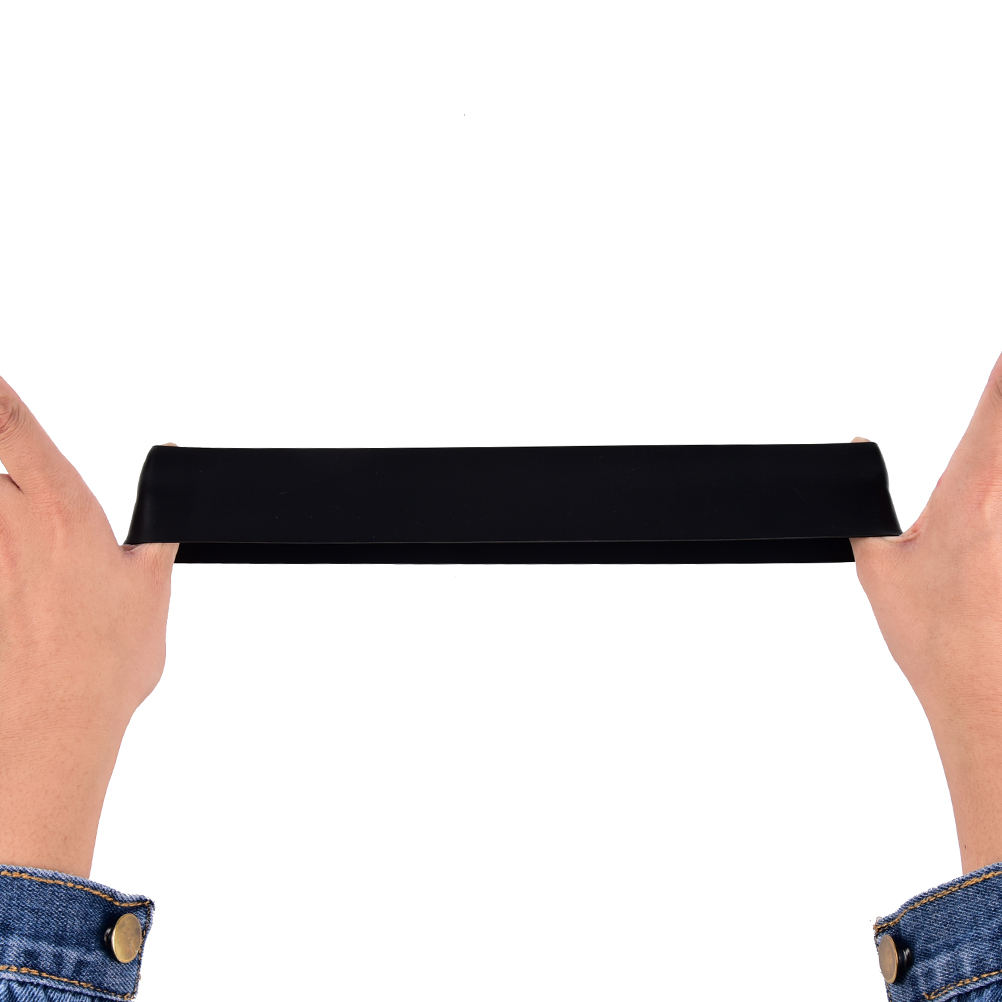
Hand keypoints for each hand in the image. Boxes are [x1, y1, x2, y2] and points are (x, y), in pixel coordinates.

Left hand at [0, 376, 176, 877]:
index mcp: (62, 512)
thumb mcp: (149, 586)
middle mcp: (9, 525)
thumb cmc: (104, 663)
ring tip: (31, 566)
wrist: (52, 727)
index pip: (13, 426)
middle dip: (4, 468)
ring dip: (3, 514)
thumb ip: (155, 526)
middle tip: (26, 501)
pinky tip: (19, 593)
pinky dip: (2, 565)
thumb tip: (170, 467)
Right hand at [853, 352, 1001, 873]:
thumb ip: (867, 511)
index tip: (998, 353)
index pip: (997, 404)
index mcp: (971, 493)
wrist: (989, 697)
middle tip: (990, 407)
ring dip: (998, 457)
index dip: (999, 372)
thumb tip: (855, 456)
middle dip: (1001, 406)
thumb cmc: (944, 642)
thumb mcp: (880, 568)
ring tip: (979, 495)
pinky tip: (986, 520)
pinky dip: (999, 486)